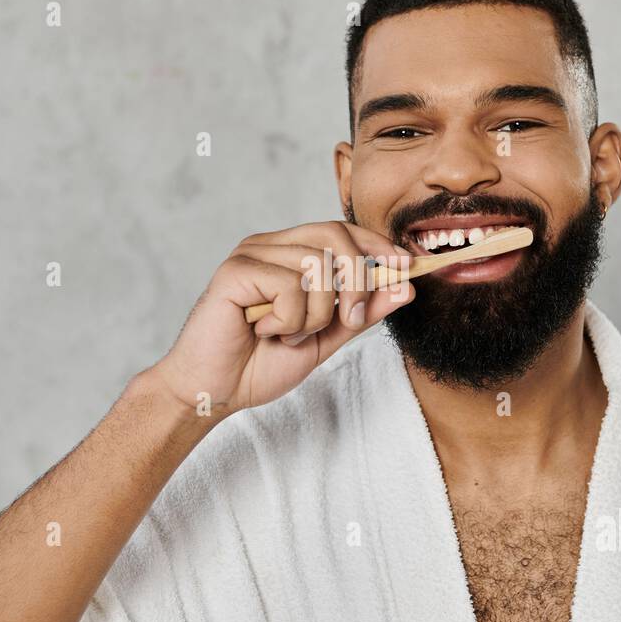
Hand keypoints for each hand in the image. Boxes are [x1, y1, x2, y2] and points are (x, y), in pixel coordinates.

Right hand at [149, 221, 415, 416]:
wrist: (215, 391)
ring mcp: (251, 254)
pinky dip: (289, 319)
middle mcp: (270, 245)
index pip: (342, 230)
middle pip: (335, 237)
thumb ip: (361, 313)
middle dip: (356, 283)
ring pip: (316, 267)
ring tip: (288, 335)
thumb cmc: (259, 364)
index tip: (405, 267)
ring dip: (315, 315)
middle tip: (346, 322)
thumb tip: (404, 286)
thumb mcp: (325, 338)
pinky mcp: (235, 271)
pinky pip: (289, 285)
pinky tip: (266, 331)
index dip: (376, 245)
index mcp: (290, 254)